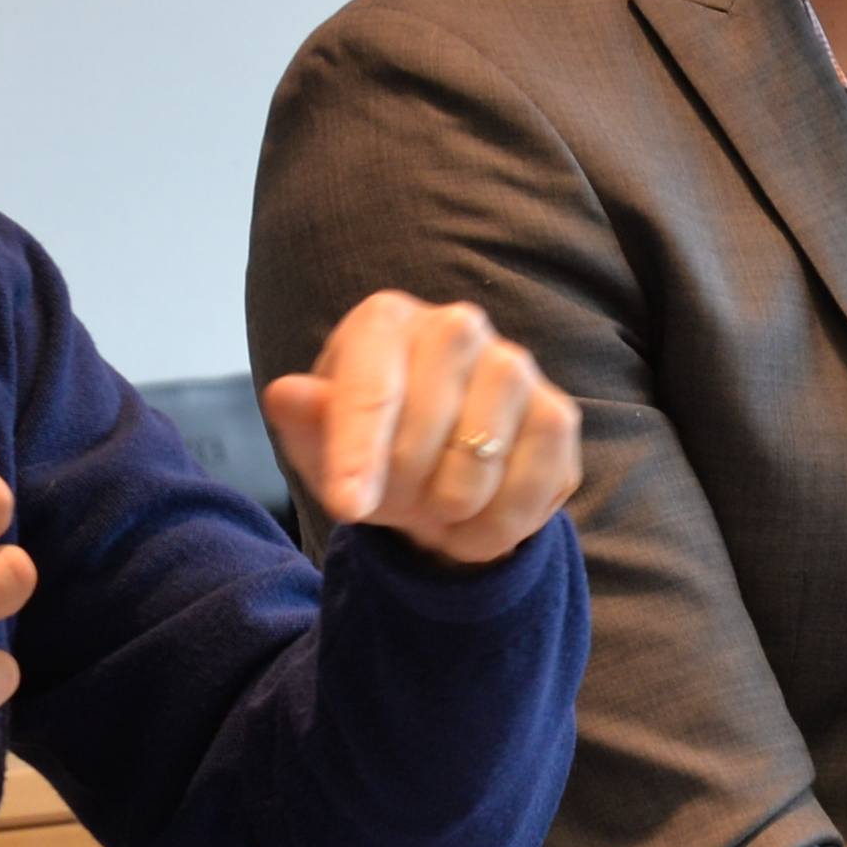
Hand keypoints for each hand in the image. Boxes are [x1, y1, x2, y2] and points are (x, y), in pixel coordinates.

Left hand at [266, 290, 579, 567]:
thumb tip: (288, 394)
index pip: (371, 390)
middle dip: (402, 488)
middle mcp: (457, 326)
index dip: (357, 455)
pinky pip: (531, 485)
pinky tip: (477, 523)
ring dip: (449, 510)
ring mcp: (514, 365)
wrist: (438, 471)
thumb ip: (305, 419)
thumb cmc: (370, 446)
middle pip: (424, 429)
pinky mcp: (558, 412)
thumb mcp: (321, 439)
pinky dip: (497, 526)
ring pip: (479, 460)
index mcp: (386, 320)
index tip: (346, 508)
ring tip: (436, 510)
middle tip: (395, 504)